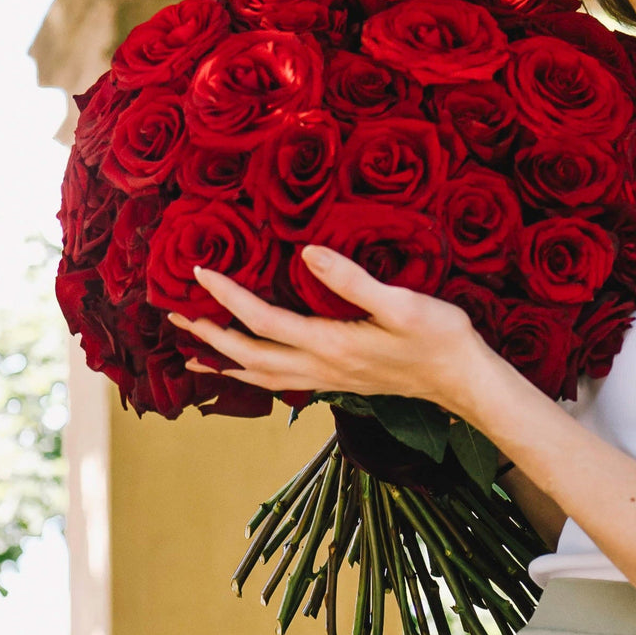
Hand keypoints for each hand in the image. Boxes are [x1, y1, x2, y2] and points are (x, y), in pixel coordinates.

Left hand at [166, 245, 487, 411]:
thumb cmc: (438, 337)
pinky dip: (253, 374)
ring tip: (192, 356)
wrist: (461, 380)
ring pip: (260, 375)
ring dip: (224, 361)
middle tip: (174, 318)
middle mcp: (321, 367)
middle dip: (208, 336)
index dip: (226, 296)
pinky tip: (251, 368)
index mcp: (330, 344)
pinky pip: (280, 381)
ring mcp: (329, 378)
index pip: (262, 319)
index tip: (199, 272)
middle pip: (248, 355)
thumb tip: (307, 254)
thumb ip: (352, 280)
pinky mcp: (339, 380)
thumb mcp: (401, 303)